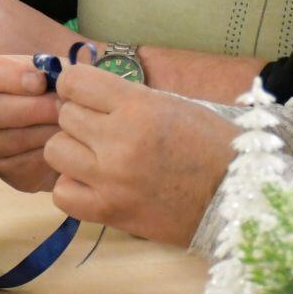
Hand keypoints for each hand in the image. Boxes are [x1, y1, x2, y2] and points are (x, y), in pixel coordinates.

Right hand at [0, 52, 61, 192]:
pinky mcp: (6, 172)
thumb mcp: (53, 70)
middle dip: (32, 109)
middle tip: (63, 106)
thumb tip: (57, 81)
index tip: (41, 81)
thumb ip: (52, 70)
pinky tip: (68, 143)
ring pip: (11, 141)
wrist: (60, 126)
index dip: (9, 77)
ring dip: (46, 132)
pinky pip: (27, 164)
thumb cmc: (53, 88)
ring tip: (72, 124)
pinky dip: (52, 154)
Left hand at [42, 64, 235, 244]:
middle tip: (102, 130)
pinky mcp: (108, 211)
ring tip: (97, 158)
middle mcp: (119, 140)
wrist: (236, 197)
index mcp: (139, 106)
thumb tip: (87, 94)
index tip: (87, 96)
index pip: (74, 82)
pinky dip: (73, 187)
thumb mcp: (173, 105)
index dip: (76, 87)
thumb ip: (128, 98)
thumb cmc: (211, 146)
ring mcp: (110, 178)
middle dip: (80, 120)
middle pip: (65, 116)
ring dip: (73, 152)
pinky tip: (95, 184)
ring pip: (56, 151)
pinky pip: (61, 193)